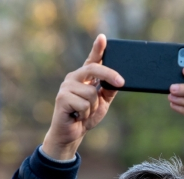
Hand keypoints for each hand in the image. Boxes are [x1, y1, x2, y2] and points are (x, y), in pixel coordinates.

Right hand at [41, 34, 123, 159]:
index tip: (103, 38)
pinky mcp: (62, 99)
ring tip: (85, 113)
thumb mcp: (102, 102)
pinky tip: (78, 117)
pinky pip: (84, 104)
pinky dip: (85, 114)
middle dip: (110, 75)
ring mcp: (66, 87)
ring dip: (93, 108)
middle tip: (121, 83)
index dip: (97, 49)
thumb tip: (119, 80)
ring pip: (92, 93)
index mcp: (84, 77)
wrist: (72, 134)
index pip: (92, 60)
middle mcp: (73, 78)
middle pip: (94, 69)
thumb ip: (109, 89)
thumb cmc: (86, 116)